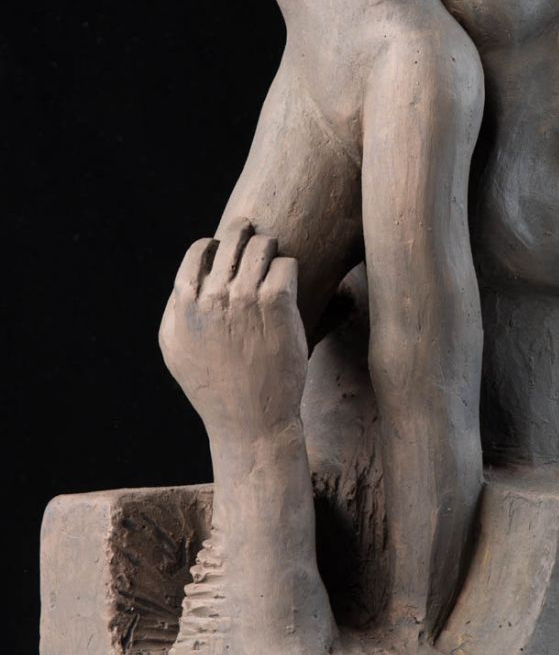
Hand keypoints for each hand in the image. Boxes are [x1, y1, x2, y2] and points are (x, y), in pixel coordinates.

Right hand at [159, 219, 307, 440]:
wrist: (250, 421)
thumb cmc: (212, 388)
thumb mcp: (175, 350)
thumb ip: (175, 310)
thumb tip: (186, 280)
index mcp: (186, 305)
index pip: (199, 251)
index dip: (214, 244)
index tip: (225, 248)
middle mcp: (214, 298)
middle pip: (232, 240)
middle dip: (244, 234)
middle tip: (254, 236)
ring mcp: (247, 298)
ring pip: (262, 246)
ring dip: (269, 248)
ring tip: (273, 258)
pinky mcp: (278, 304)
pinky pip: (286, 264)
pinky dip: (288, 268)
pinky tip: (286, 282)